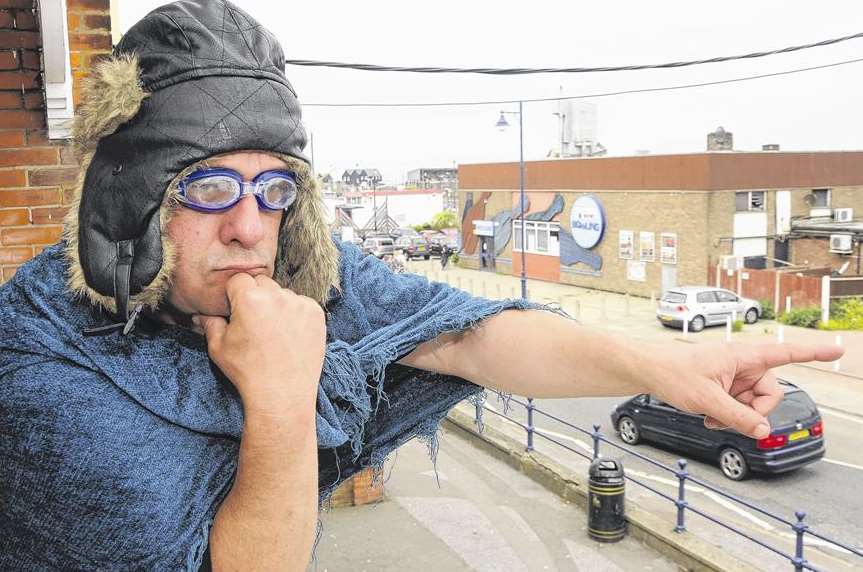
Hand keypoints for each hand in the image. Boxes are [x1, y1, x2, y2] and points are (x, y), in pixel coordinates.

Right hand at [193, 273, 325, 413]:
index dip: (235, 295)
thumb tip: (201, 314)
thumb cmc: (248, 372)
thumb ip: (210, 324)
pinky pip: (302, 304)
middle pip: (262, 283)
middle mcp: (277, 296)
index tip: (236, 310)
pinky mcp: (316, 314)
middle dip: (256, 297)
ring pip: (283, 293)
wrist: (282, 394)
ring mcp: (300, 304)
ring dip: (277, 305)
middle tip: (254, 323)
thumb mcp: (219, 348)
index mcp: (250, 299)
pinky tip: (290, 335)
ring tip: (273, 333)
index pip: (239, 280)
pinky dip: (296, 314)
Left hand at [647, 342, 842, 438]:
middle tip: (727, 417)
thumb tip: (764, 431)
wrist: (648, 371)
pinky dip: (729, 414)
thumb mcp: (706, 401)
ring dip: (737, 415)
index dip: (814, 352)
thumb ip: (738, 417)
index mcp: (743, 356)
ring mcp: (734, 375)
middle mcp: (743, 364)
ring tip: (711, 416)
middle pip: (770, 393)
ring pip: (754, 403)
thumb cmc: (672, 374)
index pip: (786, 353)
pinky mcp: (726, 385)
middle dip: (753, 411)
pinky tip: (710, 416)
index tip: (838, 349)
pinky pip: (740, 406)